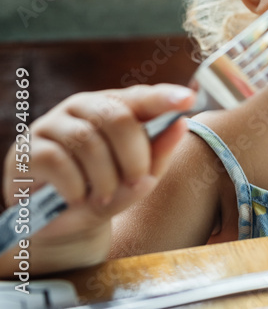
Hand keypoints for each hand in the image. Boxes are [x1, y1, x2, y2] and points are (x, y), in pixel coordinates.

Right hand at [1, 84, 195, 274]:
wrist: (62, 223)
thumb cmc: (106, 191)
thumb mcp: (137, 179)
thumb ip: (159, 155)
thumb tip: (180, 125)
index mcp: (114, 108)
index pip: (141, 96)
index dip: (164, 96)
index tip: (187, 99)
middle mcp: (83, 108)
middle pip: (116, 117)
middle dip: (134, 154)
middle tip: (138, 180)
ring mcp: (52, 124)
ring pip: (87, 140)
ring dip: (104, 176)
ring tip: (105, 196)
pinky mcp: (28, 148)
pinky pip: (56, 160)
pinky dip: (75, 185)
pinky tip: (78, 197)